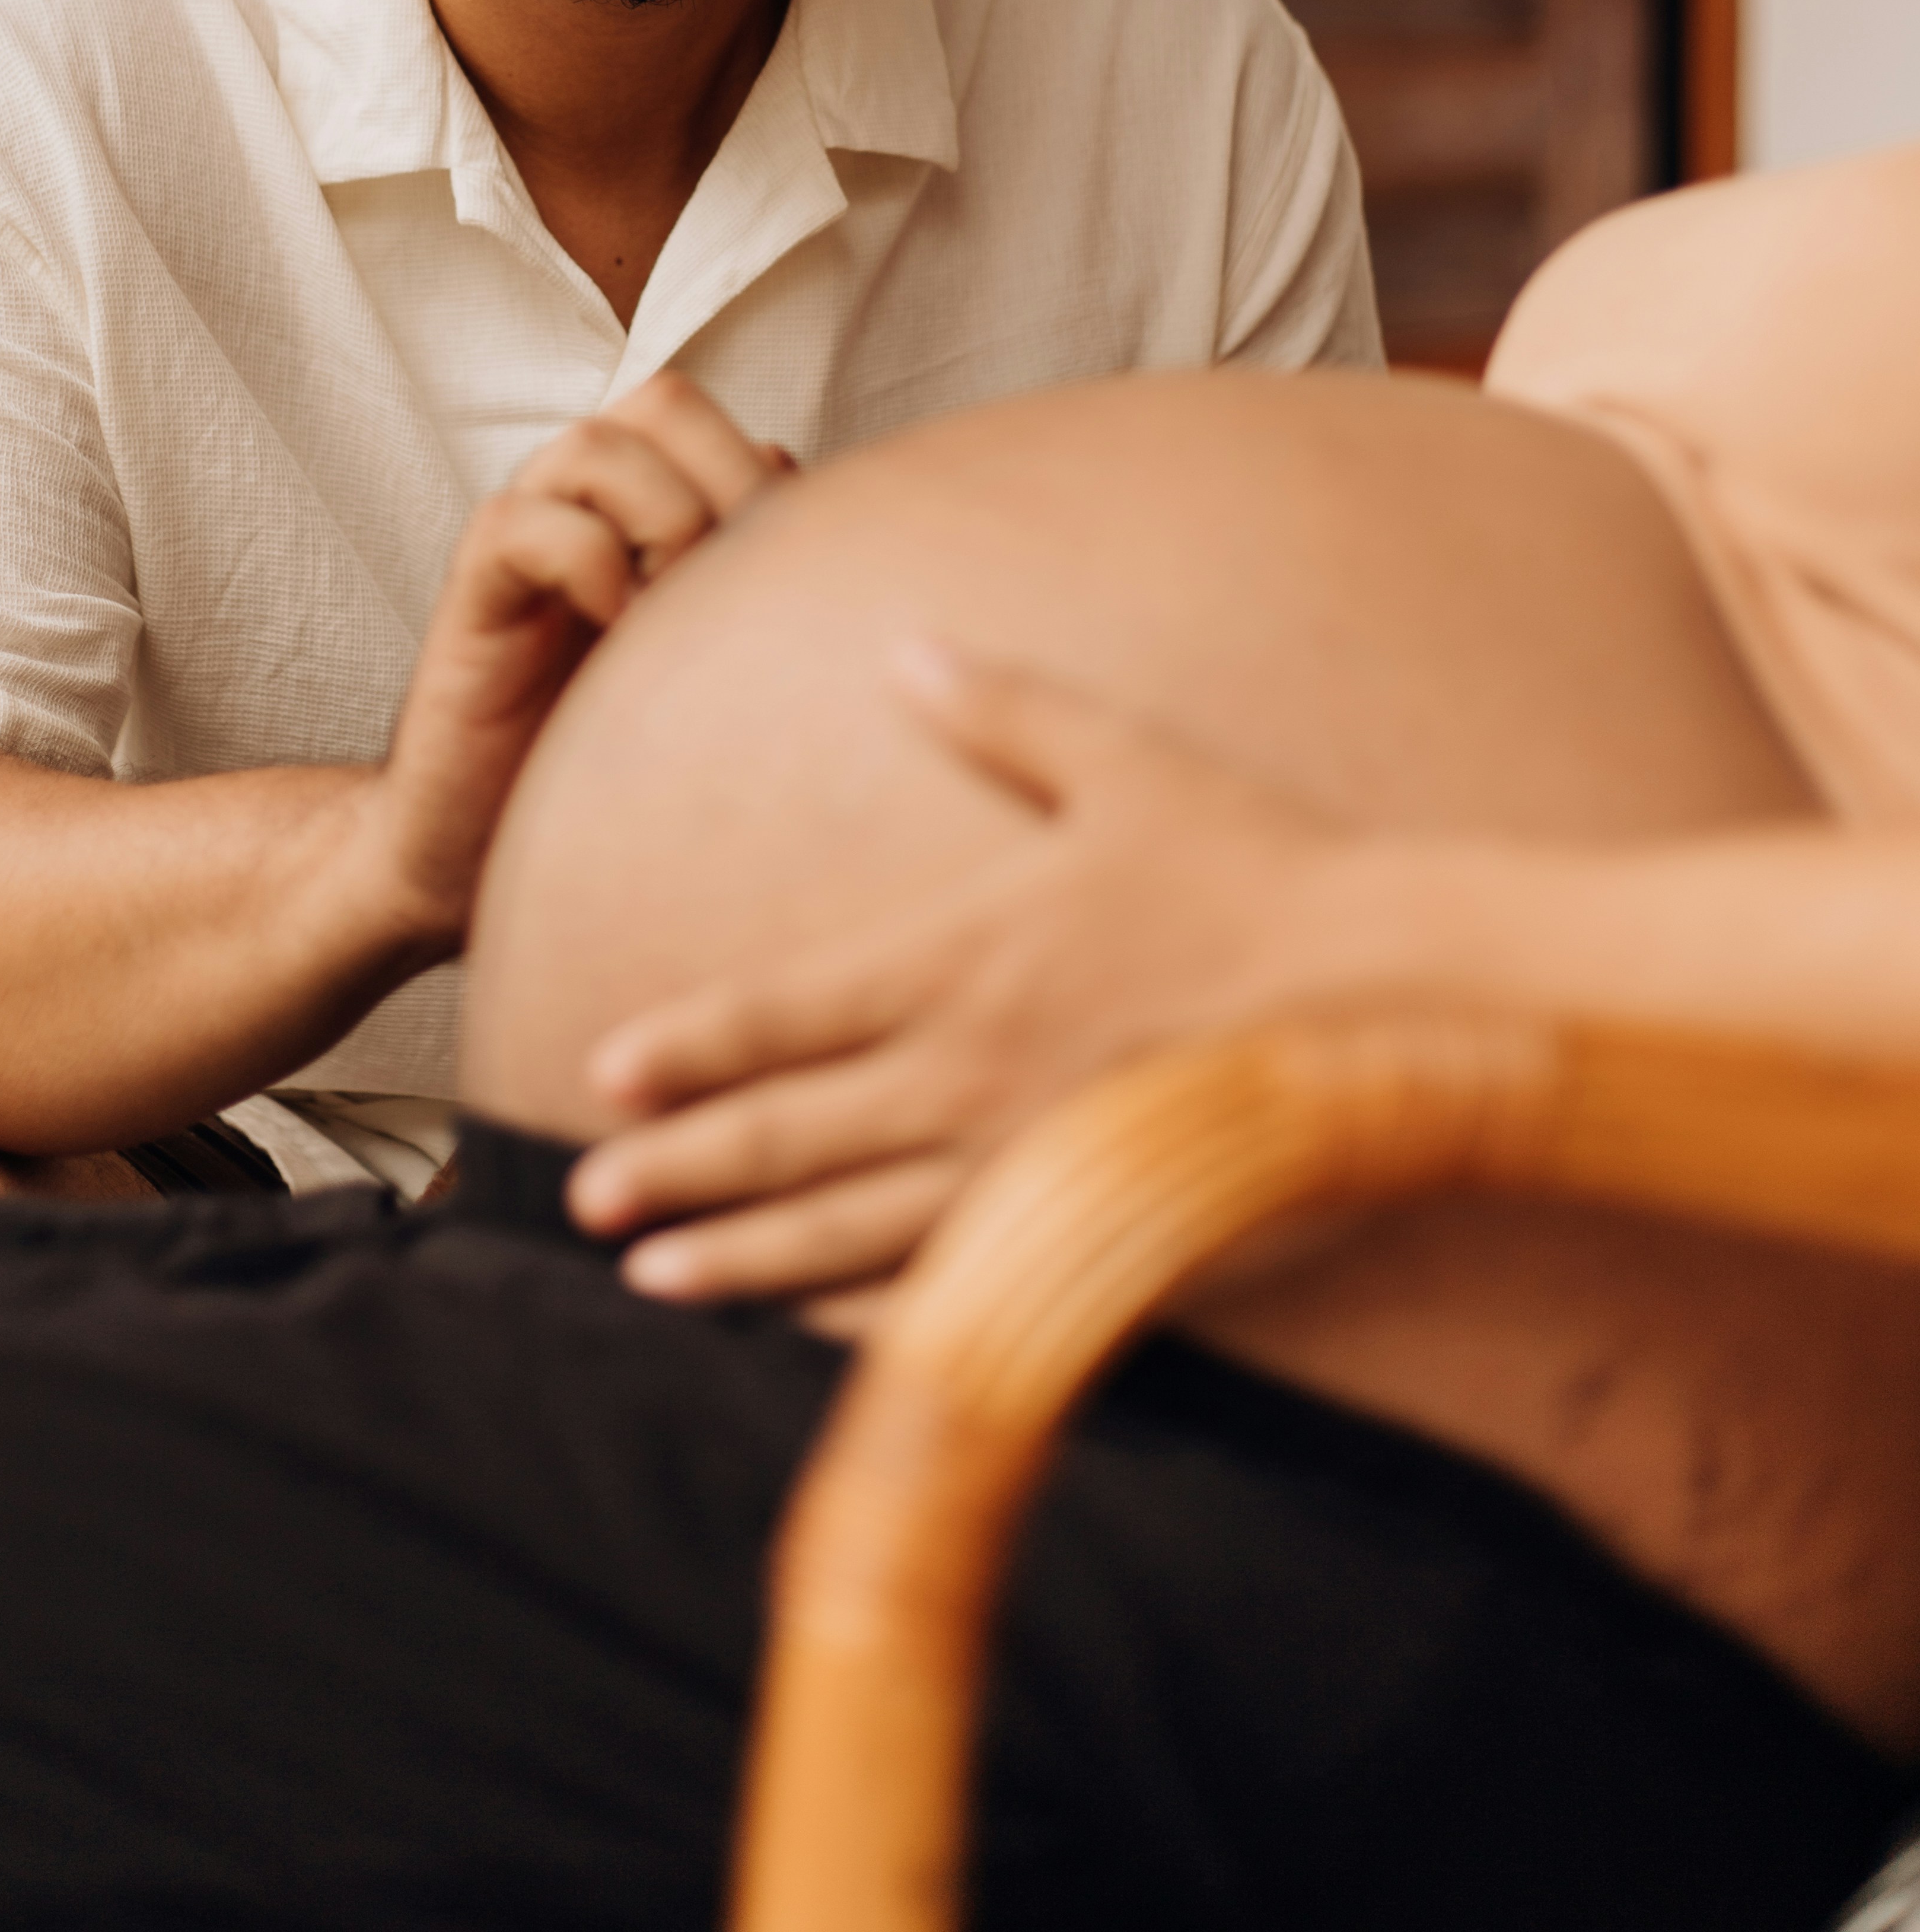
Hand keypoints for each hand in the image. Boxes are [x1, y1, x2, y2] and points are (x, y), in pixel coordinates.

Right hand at [372, 373, 791, 957]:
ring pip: (594, 441)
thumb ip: (763, 590)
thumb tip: (836, 534)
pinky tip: (615, 634)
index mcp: (653, 504)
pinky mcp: (475, 592)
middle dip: (723, 479)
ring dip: (659, 518)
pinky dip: (586, 564)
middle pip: (665, 401)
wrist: (499, 843)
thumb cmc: (629, 758)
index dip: (770, 484)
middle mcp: (588, 502)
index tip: (782, 590)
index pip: (728, 424)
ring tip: (669, 612)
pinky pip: (522, 522)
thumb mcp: (722, 667)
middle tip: (729, 585)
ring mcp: (527, 536)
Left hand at [566, 640, 1339, 1306]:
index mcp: (967, 956)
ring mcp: (1025, 1163)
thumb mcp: (1122, 763)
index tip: (604, 1070)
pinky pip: (953, 1286)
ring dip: (742, 1254)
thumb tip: (905, 646)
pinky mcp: (1089, 1226)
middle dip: (679, 1166)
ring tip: (651, 1276)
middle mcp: (973, 1069)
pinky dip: (865, 1317)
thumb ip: (999, 710)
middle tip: (584, 1197)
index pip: (788, 1010)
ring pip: (848, 1226)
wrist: (1396, 987)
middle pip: (791, 1131)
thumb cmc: (1260, 865)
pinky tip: (804, 1335)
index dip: (691, 1043)